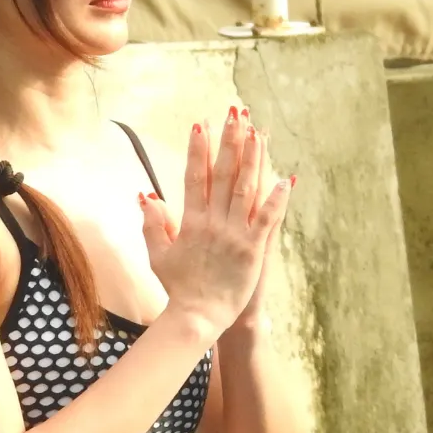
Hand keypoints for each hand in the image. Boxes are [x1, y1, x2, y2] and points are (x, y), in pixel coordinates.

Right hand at [139, 106, 291, 338]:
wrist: (198, 316)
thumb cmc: (178, 287)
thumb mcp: (157, 255)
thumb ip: (153, 224)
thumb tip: (146, 197)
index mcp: (190, 222)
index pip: (194, 178)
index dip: (197, 151)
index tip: (200, 126)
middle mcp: (213, 223)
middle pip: (223, 175)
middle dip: (229, 143)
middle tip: (234, 116)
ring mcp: (234, 235)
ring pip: (246, 189)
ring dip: (253, 160)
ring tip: (257, 133)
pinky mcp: (253, 249)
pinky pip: (267, 219)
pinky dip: (277, 199)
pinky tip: (286, 179)